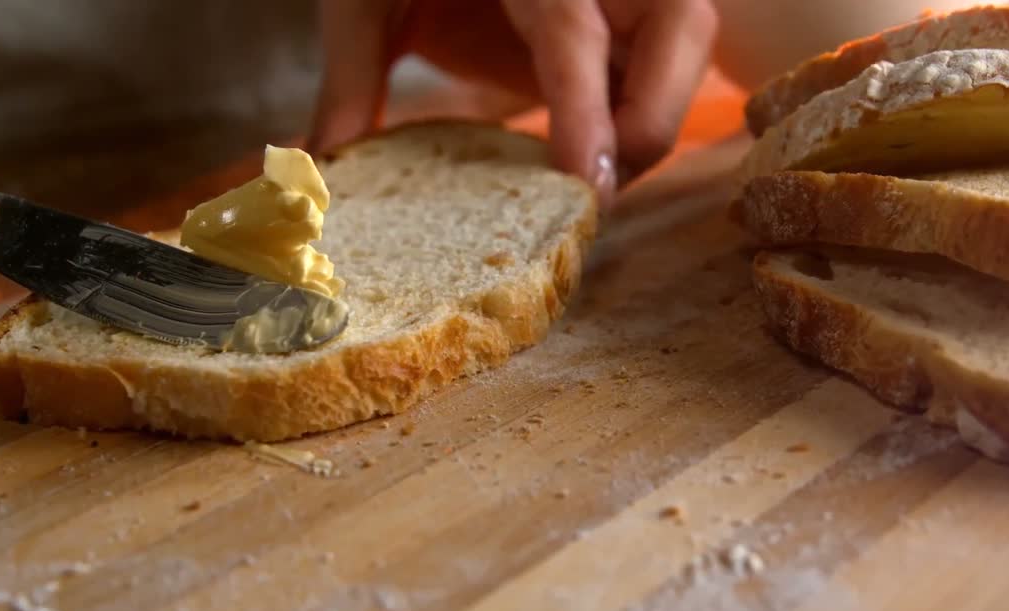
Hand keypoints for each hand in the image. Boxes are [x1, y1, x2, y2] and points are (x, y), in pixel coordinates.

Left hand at [309, 0, 717, 207]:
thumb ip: (350, 77)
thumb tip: (324, 168)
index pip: (571, 27)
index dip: (584, 110)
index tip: (587, 184)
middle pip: (681, 32)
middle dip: (645, 124)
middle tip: (586, 194)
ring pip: (684, 60)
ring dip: (644, 131)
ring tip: (578, 186)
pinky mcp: (628, 19)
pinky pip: (661, 75)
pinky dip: (633, 125)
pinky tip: (583, 162)